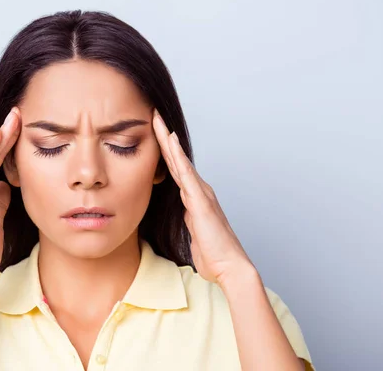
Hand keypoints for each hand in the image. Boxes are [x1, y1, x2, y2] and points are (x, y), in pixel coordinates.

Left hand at [152, 109, 255, 286]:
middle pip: (177, 159)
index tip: (152, 133)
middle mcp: (198, 191)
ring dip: (168, 141)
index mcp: (194, 198)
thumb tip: (183, 214)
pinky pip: (186, 175)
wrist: (230, 267)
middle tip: (153, 115)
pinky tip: (170, 142)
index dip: (164, 151)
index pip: (175, 169)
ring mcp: (201, 194)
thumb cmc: (213, 254)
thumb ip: (188, 220)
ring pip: (180, 161)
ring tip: (157, 120)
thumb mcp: (194, 233)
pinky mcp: (201, 202)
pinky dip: (178, 157)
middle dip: (163, 137)